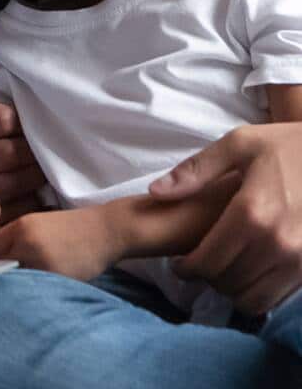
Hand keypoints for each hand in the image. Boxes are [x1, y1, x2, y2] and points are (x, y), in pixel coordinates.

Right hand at [0, 45, 45, 212]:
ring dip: (35, 173)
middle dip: (34, 147)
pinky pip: (8, 206)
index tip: (28, 117)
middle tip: (44, 141)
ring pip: (13, 183)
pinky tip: (30, 186)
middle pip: (11, 155)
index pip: (2, 120)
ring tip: (41, 162)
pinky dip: (25, 198)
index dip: (22, 118)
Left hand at [0, 207, 120, 280]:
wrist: (105, 230)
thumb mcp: (37, 225)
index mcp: (20, 227)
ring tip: (23, 289)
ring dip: (17, 285)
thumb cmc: (71, 229)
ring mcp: (41, 260)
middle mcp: (26, 242)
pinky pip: (36, 287)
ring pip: (16, 279)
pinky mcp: (57, 275)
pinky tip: (40, 290)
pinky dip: (35, 291)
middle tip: (2, 285)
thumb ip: (15, 239)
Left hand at [150, 123, 301, 314]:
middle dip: (207, 279)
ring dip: (233, 290)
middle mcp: (278, 242)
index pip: (208, 260)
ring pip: (255, 299)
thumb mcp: (239, 144)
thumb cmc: (286, 147)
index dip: (187, 269)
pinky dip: (259, 290)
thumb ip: (195, 170)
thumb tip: (155, 192)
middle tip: (198, 267)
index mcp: (252, 212)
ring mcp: (301, 259)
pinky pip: (279, 295)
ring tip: (221, 270)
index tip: (178, 265)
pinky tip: (249, 270)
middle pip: (229, 283)